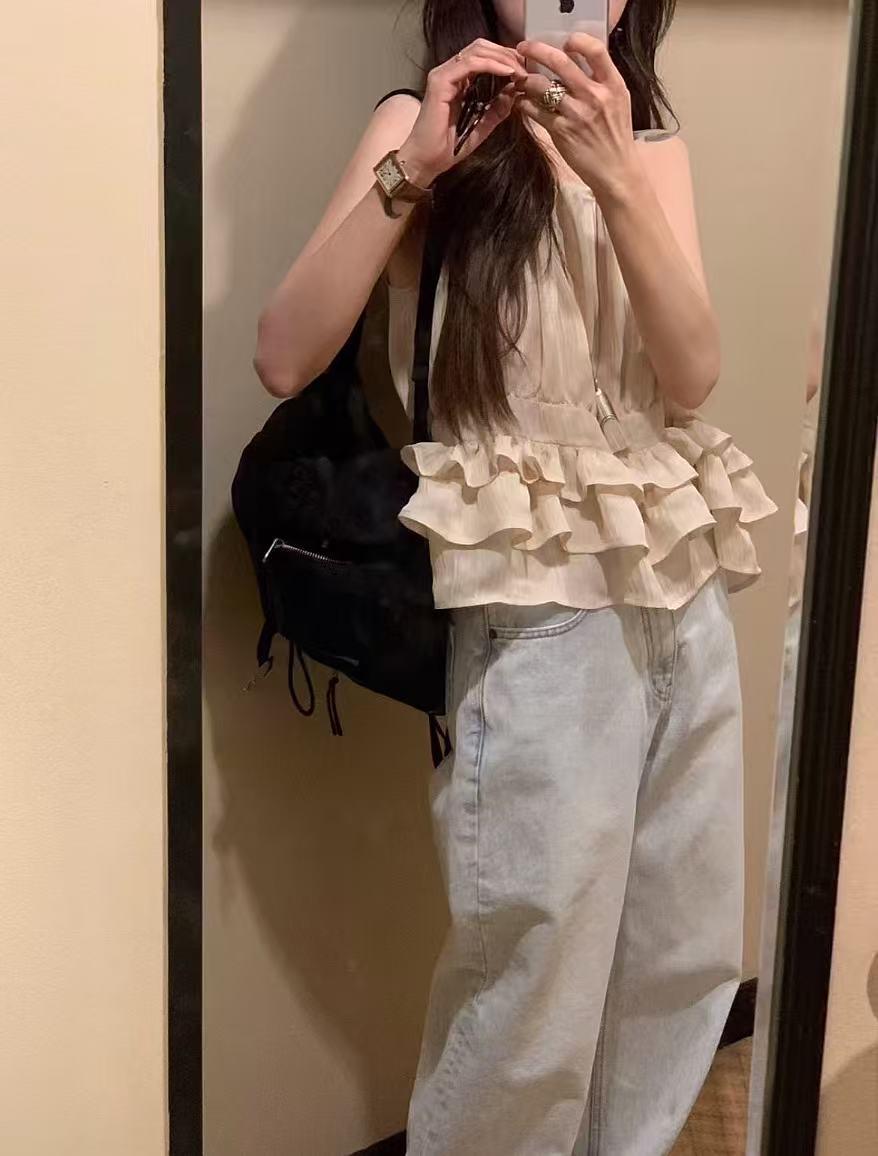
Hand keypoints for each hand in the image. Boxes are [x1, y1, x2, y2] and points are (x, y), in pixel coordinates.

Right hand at [398, 40, 526, 185]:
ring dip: (502, 58)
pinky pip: (469, 64)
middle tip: (525, 67)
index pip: (483, 56)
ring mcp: (443, 74)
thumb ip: (497, 109)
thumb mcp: (482, 125)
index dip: (505, 58)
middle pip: (481, 48)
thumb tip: (515, 92)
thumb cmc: (449, 147)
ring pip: (476, 51)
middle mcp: (449, 72)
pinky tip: (507, 72)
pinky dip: (490, 65)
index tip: (525, 70)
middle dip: (506, 54)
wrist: (427, 161)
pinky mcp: (440, 82)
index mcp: (458, 80)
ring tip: (519, 70)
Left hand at [516, 36, 641, 201]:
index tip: (563, 44)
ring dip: (526, 80)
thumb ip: (601, 80)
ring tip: (521, 81)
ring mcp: (577, 114)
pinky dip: (524, 104)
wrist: (616, 171)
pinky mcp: (561, 132)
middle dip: (536, 50)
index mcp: (612, 84)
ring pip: (542, 86)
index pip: (595, 49)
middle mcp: (594, 96)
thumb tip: (578, 60)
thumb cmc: (615, 135)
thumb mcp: (618, 101)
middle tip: (523, 48)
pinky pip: (535, 111)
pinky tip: (522, 103)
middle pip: (561, 62)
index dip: (576, 41)